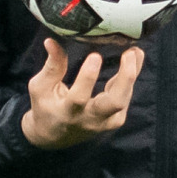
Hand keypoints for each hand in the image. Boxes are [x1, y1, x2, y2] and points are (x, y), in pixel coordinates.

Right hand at [21, 38, 143, 148]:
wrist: (53, 136)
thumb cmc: (45, 107)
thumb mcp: (40, 87)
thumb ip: (51, 66)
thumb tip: (52, 41)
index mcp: (67, 112)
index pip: (79, 97)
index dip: (88, 77)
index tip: (95, 55)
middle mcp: (89, 119)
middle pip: (114, 102)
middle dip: (126, 78)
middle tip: (129, 53)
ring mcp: (105, 122)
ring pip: (124, 100)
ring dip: (131, 74)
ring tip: (135, 51)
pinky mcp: (114, 120)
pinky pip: (126, 98)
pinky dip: (129, 80)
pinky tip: (132, 61)